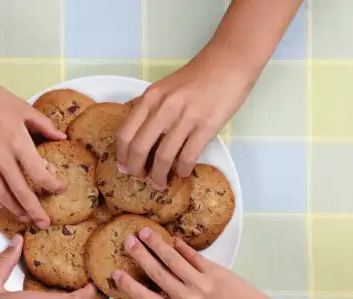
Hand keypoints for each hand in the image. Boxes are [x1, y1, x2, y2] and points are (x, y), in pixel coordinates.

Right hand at [0, 70, 65, 228]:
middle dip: (35, 210)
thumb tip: (61, 136)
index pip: (39, 173)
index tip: (59, 189)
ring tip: (26, 218)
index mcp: (18, 143)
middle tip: (44, 223)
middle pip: (21, 192)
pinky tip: (3, 204)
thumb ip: (44, 125)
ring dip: (15, 209)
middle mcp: (1, 158)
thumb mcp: (24, 108)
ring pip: (2, 195)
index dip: (51, 186)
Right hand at [112, 228, 278, 298]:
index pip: (146, 298)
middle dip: (140, 255)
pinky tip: (172, 239)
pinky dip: (180, 246)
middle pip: (157, 272)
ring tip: (145, 232)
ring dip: (156, 244)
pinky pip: (192, 255)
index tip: (115, 274)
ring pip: (172, 260)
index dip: (129, 285)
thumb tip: (159, 281)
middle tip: (128, 241)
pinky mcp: (214, 271)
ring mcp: (201, 284)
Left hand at [116, 50, 254, 187]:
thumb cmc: (197, 77)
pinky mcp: (207, 126)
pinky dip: (182, 170)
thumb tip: (137, 137)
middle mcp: (164, 108)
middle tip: (141, 178)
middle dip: (137, 170)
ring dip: (159, 176)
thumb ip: (150, 109)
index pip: (126, 133)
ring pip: (163, 157)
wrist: (229, 62)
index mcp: (150, 98)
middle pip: (139, 148)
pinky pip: (188, 156)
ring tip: (160, 183)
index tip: (124, 167)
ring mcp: (186, 117)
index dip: (122, 156)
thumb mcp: (165, 88)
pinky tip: (182, 172)